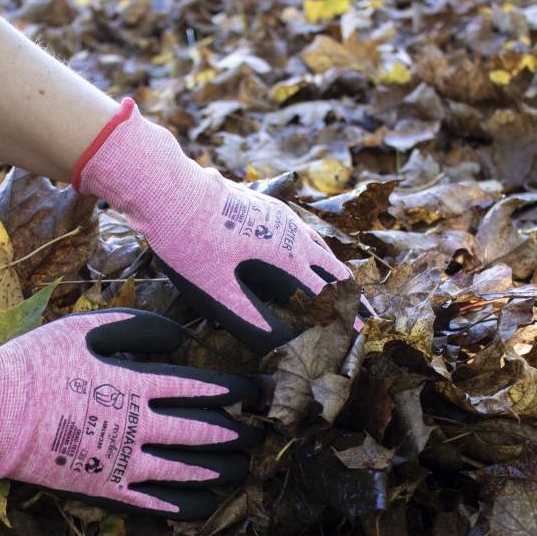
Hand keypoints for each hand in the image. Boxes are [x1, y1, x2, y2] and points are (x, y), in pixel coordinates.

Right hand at [0, 310, 260, 519]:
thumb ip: (136, 326)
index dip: (231, 391)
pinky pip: (152, 504)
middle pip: (199, 432)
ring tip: (243, 468)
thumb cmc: (36, 363)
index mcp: (134, 385)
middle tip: (257, 434)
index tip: (253, 393)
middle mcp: (136, 427)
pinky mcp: (102, 490)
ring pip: (184, 471)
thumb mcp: (85, 328)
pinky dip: (182, 505)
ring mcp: (120, 463)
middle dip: (234, 433)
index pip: (198, 388)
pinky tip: (205, 504)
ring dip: (219, 469)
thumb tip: (179, 338)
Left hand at [75, 98, 372, 354]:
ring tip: (345, 288)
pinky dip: (313, 249)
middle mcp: (290, 231)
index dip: (342, 317)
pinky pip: (300, 231)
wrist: (170, 191)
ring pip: (317, 245)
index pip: (324, 291)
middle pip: (331, 266)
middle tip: (367, 317)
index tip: (359, 335)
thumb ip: (248, 316)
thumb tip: (274, 344)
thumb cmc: (191, 241)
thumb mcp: (217, 287)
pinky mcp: (264, 205)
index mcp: (285, 253)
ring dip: (333, 270)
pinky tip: (305, 251)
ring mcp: (278, 215)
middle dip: (349, 295)